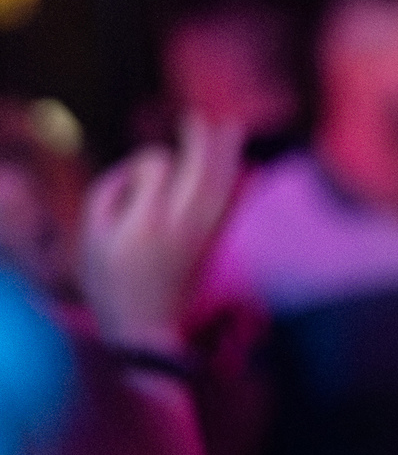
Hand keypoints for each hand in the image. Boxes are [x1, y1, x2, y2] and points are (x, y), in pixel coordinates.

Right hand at [79, 113, 241, 353]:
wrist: (144, 335)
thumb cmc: (109, 283)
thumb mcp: (93, 236)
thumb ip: (112, 190)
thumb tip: (147, 165)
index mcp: (147, 221)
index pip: (158, 166)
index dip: (146, 163)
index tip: (135, 182)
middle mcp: (181, 226)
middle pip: (200, 171)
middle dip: (203, 141)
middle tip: (201, 118)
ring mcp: (201, 238)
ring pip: (220, 188)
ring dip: (227, 156)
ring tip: (232, 127)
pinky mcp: (212, 249)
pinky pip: (230, 210)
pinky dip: (239, 187)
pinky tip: (248, 168)